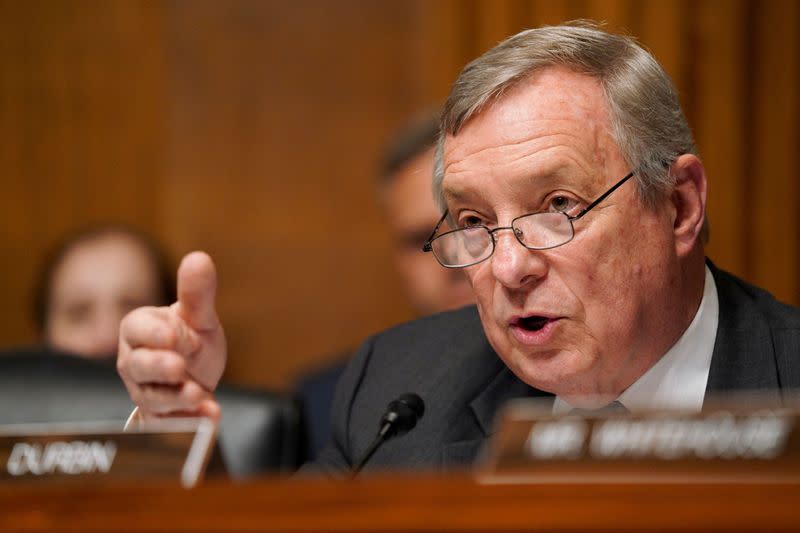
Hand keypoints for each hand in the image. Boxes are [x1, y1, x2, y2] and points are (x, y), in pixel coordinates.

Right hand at [117, 251, 226, 420]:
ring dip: (175, 398)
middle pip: (137, 366)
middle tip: (179, 366)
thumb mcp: (199, 317)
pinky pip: (171, 422)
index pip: (136, 329)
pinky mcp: (161, 418)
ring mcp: (146, 392)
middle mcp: (135, 362)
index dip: (153, 334)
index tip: (174, 335)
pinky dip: (191, 421)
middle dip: (158, 367)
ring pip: (152, 397)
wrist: (197, 379)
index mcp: (140, 331)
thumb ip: (197, 293)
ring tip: (199, 393)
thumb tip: (199, 257)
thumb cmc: (191, 341)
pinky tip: (212, 415)